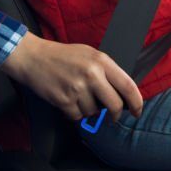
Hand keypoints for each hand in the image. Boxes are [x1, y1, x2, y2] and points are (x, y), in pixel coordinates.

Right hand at [0, 32, 143, 121]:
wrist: (33, 58)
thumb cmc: (62, 56)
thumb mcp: (89, 54)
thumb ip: (106, 71)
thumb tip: (122, 93)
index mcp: (101, 61)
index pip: (128, 85)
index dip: (137, 102)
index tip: (137, 111)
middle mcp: (91, 74)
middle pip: (115, 105)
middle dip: (115, 114)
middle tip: (112, 116)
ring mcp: (77, 88)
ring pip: (94, 113)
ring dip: (88, 110)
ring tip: (78, 95)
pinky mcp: (64, 100)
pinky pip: (78, 116)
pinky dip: (74, 113)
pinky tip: (68, 100)